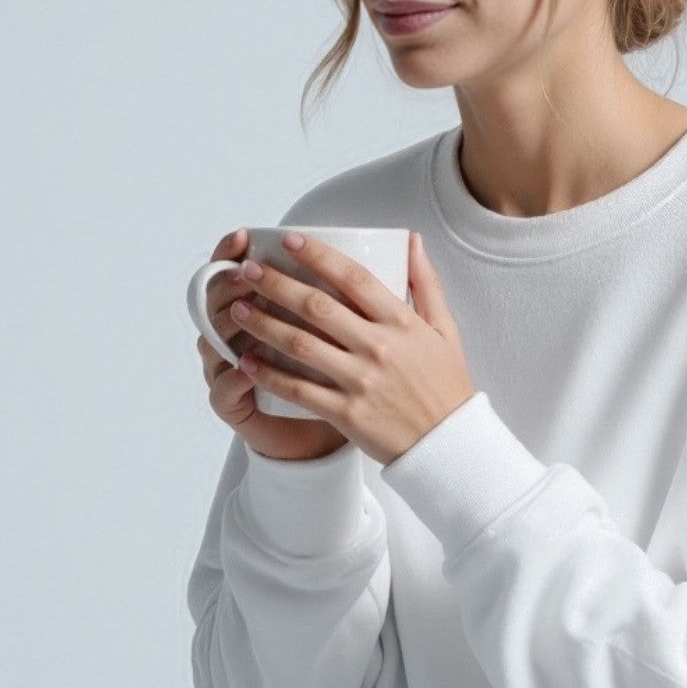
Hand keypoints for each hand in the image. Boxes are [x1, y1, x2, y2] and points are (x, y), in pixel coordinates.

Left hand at [219, 231, 475, 466]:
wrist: (450, 447)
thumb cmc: (446, 387)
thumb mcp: (445, 330)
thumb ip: (426, 283)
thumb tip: (411, 240)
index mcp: (401, 322)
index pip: (353, 278)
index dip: (318, 255)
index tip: (289, 240)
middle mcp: (379, 347)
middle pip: (317, 306)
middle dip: (276, 284)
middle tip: (247, 271)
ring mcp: (361, 381)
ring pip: (300, 345)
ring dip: (263, 324)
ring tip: (237, 309)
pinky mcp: (347, 414)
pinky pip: (299, 390)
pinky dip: (269, 375)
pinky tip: (246, 362)